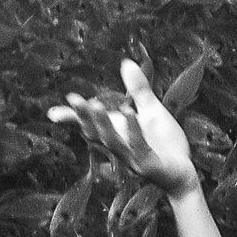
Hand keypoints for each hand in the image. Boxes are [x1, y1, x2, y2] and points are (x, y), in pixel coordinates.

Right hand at [49, 58, 198, 194]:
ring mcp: (133, 158)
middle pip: (96, 133)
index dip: (73, 120)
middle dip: (84, 116)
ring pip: (113, 141)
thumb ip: (138, 90)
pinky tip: (130, 114)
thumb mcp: (152, 112)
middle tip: (73, 99)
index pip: (90, 127)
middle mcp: (120, 147)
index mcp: (117, 134)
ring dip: (103, 123)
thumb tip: (125, 62)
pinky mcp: (150, 166)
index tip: (52, 113)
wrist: (184, 174)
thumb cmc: (165, 144)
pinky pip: (139, 148)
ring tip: (95, 104)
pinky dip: (134, 131)